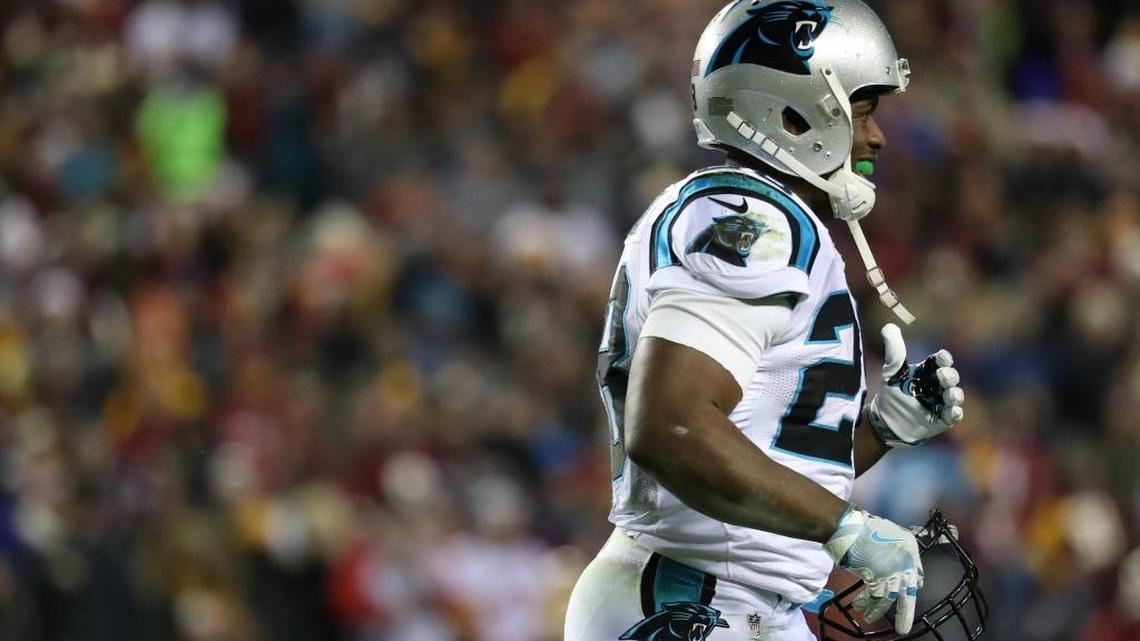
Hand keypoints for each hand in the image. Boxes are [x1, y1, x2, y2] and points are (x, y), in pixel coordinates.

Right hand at [824, 506, 923, 633]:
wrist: (852, 528)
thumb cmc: (867, 528)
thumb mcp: (891, 534)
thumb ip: (896, 550)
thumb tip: (893, 564)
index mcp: (912, 550)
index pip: (918, 576)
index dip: (911, 587)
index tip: (908, 594)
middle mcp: (906, 563)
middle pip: (908, 594)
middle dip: (904, 614)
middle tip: (902, 628)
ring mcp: (893, 571)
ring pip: (888, 598)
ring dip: (877, 611)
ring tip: (870, 618)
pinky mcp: (878, 576)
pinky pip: (874, 595)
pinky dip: (866, 602)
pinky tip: (859, 607)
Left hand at [867, 324, 963, 447]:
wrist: (886, 421)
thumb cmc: (891, 393)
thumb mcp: (891, 371)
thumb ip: (894, 351)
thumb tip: (889, 326)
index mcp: (927, 371)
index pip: (940, 361)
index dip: (944, 359)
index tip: (942, 357)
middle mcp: (937, 385)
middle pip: (951, 376)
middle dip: (949, 375)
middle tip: (942, 375)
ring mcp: (941, 402)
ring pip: (956, 395)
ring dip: (955, 394)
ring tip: (949, 394)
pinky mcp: (943, 419)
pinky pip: (955, 415)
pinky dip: (955, 412)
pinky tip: (952, 411)